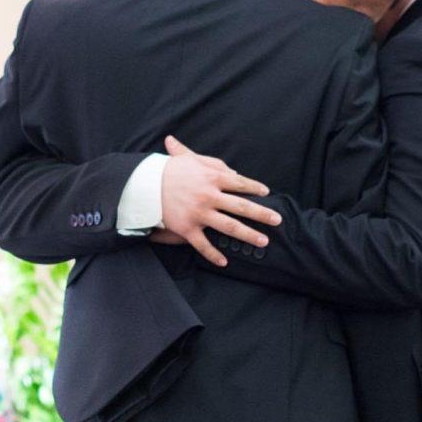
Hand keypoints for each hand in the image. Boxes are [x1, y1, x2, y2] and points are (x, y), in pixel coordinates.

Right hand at [160, 136, 281, 266]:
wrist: (144, 185)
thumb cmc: (168, 170)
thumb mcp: (191, 159)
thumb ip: (214, 164)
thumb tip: (234, 173)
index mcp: (212, 178)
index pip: (240, 183)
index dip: (254, 187)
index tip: (266, 192)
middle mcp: (209, 197)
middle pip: (242, 206)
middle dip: (262, 213)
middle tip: (277, 220)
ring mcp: (199, 214)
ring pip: (229, 227)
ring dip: (248, 235)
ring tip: (263, 241)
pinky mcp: (187, 229)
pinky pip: (203, 245)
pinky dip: (213, 255)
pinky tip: (225, 262)